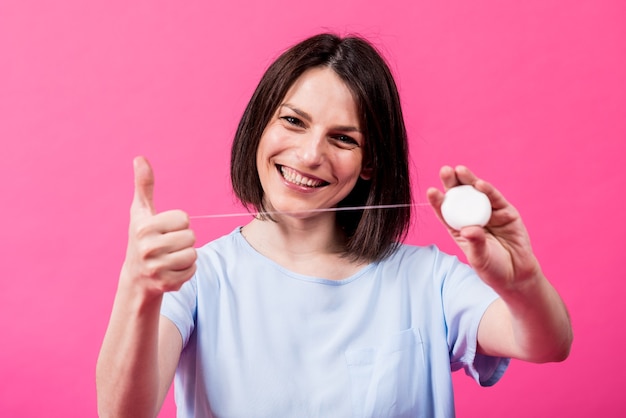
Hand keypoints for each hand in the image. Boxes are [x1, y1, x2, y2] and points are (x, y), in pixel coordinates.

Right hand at [120, 156, 196, 296]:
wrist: (136, 276)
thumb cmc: (141, 237)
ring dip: (186, 255)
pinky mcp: (166, 283)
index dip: (178, 222)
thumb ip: (144, 185)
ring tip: (170, 256)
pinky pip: (193, 269)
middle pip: (191, 237)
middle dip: (184, 239)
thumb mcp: (140, 211)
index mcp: (143, 227)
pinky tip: (172, 269)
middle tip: (168, 244)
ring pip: (193, 254)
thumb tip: (140, 158)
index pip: (184, 218)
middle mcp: (147, 248)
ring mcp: (156, 268)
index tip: (164, 229)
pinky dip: (187, 269)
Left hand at [427, 165, 539, 292]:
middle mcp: (473, 217)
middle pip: (460, 197)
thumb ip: (475, 244)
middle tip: (445, 171)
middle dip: (452, 183)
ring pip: (476, 193)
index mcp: (459, 229)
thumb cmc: (493, 269)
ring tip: (459, 170)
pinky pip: (496, 199)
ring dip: (468, 180)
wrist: (517, 275)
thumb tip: (468, 229)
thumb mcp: (480, 259)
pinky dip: (488, 190)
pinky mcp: (507, 212)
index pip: (446, 212)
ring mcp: (490, 213)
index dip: (439, 201)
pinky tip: (479, 184)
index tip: (431, 191)